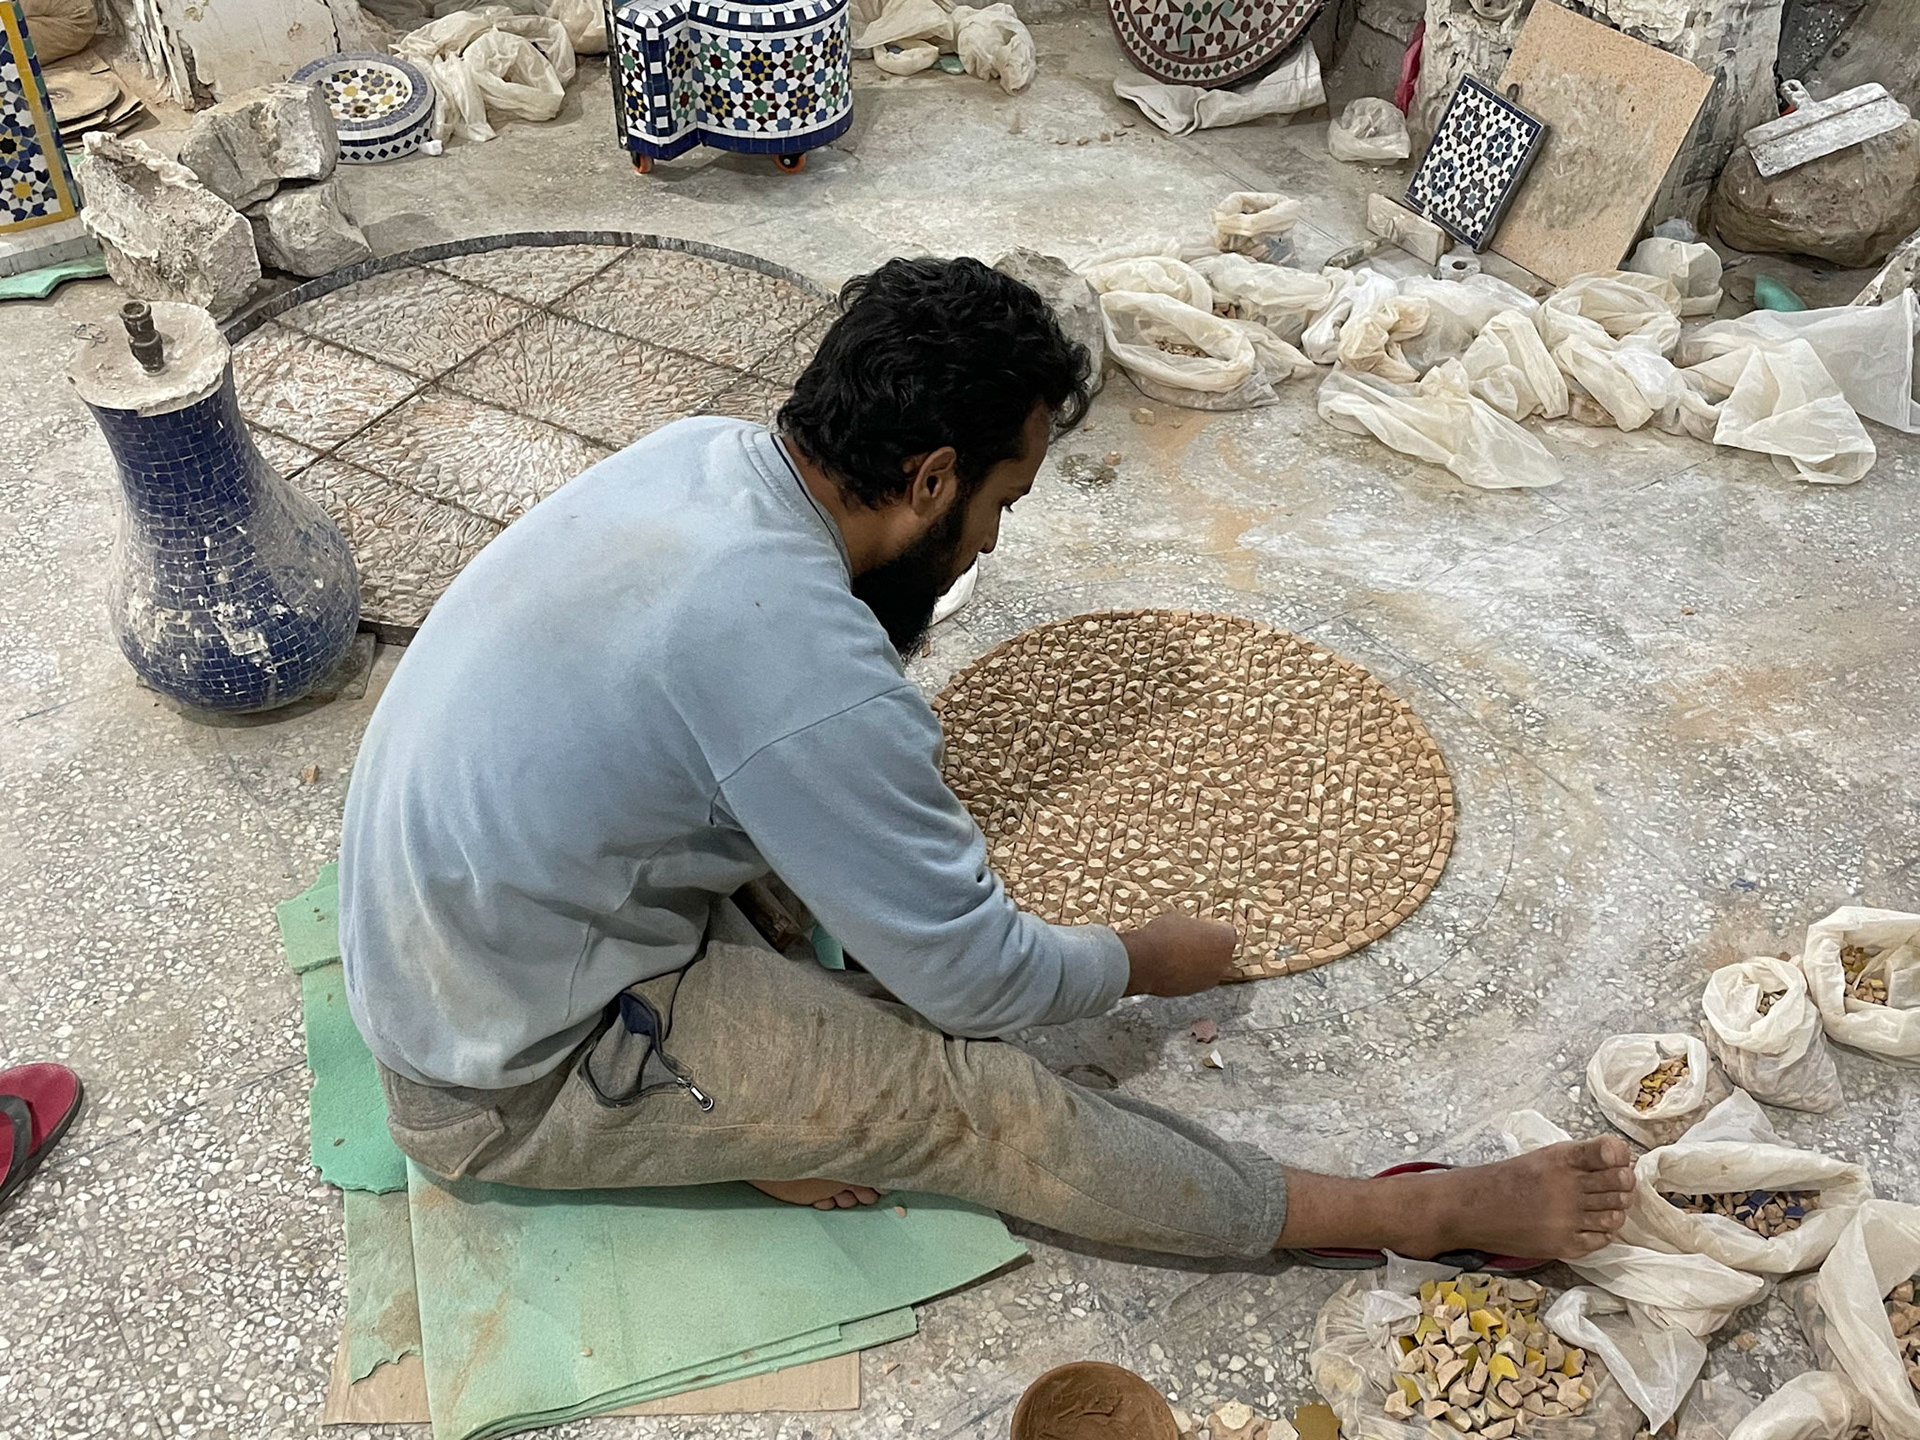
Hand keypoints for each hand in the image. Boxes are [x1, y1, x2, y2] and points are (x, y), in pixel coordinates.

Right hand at [1120, 914, 1237, 996]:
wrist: (1147, 961)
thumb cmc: (1165, 935)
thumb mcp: (1182, 919)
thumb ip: (1195, 927)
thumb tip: (1192, 931)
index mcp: (1226, 938)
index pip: (1225, 932)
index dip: (1211, 929)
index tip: (1200, 928)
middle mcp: (1224, 961)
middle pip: (1220, 953)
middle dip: (1209, 948)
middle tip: (1190, 942)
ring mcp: (1212, 978)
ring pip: (1209, 968)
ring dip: (1199, 963)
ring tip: (1179, 954)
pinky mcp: (1196, 990)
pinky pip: (1196, 979)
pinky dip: (1188, 974)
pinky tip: (1174, 966)